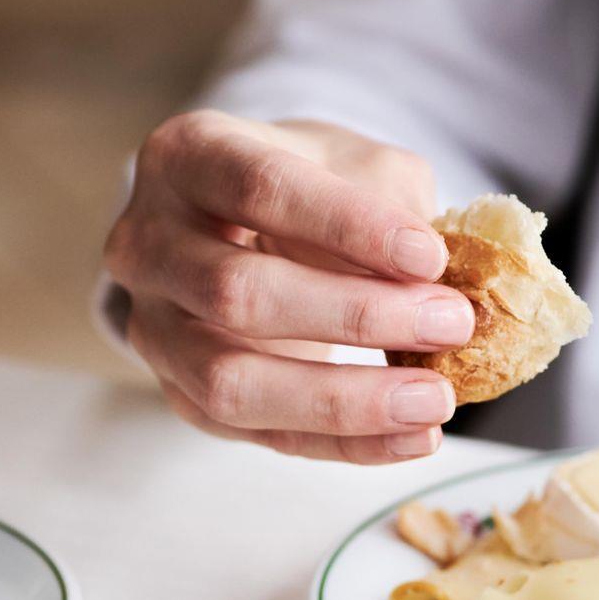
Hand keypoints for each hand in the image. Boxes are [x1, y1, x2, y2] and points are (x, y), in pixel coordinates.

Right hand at [104, 111, 471, 462]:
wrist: (240, 229)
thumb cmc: (306, 188)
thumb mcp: (351, 162)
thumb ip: (392, 203)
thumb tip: (450, 278)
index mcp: (187, 157)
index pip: (260, 188)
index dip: (346, 226)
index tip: (430, 258)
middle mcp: (148, 243)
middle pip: (235, 292)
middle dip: (354, 315)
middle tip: (450, 324)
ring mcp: (152, 327)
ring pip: (231, 381)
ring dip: (343, 399)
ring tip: (433, 400)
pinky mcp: (181, 394)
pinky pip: (260, 433)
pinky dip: (344, 442)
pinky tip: (412, 437)